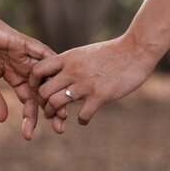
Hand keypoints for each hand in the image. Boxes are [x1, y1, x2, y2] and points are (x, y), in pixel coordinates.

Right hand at [0, 3, 61, 139]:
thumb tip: (3, 120)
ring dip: (55, 93)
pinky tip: (60, 81)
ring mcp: (25, 54)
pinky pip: (42, 53)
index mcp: (13, 75)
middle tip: (59, 129)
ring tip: (61, 113)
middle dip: (51, 110)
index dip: (29, 117)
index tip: (28, 136)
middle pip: (42, 91)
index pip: (27, 99)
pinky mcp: (22, 42)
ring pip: (46, 76)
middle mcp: (23, 66)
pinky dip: (51, 65)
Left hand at [29, 34, 157, 126]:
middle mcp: (73, 71)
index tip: (38, 90)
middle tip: (47, 109)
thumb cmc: (112, 51)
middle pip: (43, 90)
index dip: (34, 82)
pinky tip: (84, 119)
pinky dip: (81, 120)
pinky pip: (82, 115)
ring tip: (60, 118)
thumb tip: (60, 72)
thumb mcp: (85, 52)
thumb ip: (71, 62)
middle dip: (42, 103)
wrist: (136, 50)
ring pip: (56, 103)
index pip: (38, 70)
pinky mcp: (100, 96)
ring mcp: (85, 84)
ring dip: (55, 114)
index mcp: (68, 58)